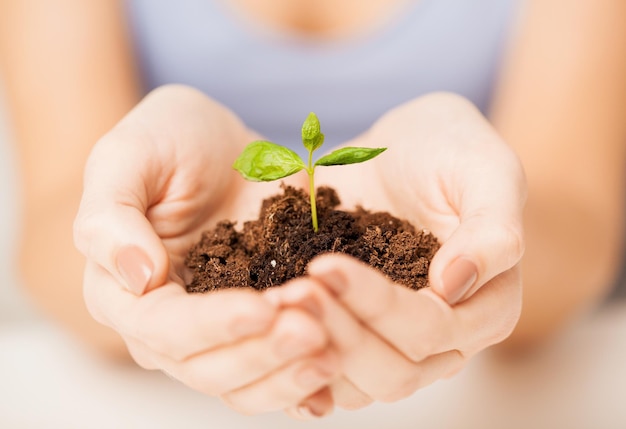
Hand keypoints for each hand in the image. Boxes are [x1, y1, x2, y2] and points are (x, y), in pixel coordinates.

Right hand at [73, 85, 337, 414]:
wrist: (220, 144)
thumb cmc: (167, 140)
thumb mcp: (128, 156)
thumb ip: (112, 216)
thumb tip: (137, 278)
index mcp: (124, 294)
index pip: (163, 329)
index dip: (212, 325)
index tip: (263, 306)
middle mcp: (167, 328)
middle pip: (208, 368)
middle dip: (261, 353)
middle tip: (313, 330)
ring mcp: (218, 331)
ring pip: (246, 381)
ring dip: (288, 373)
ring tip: (334, 349)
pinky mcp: (259, 326)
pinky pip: (278, 369)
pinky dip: (306, 380)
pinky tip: (337, 371)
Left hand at [275, 93, 525, 411]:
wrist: (402, 149)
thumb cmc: (450, 151)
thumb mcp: (484, 171)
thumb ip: (491, 229)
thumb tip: (455, 285)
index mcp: (486, 307)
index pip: (431, 330)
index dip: (378, 305)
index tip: (325, 265)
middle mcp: (444, 338)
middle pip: (394, 371)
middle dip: (338, 333)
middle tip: (290, 291)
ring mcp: (395, 340)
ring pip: (357, 382)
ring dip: (311, 351)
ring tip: (272, 304)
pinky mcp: (357, 330)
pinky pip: (328, 368)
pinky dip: (296, 360)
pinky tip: (265, 334)